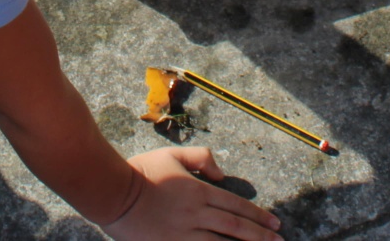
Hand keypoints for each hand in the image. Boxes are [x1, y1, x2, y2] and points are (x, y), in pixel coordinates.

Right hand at [102, 147, 280, 240]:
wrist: (114, 194)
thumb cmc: (142, 172)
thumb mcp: (173, 155)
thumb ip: (201, 158)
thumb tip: (222, 174)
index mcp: (199, 191)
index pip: (236, 205)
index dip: (257, 215)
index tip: (275, 223)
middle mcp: (196, 214)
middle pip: (235, 227)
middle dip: (260, 235)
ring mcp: (185, 234)